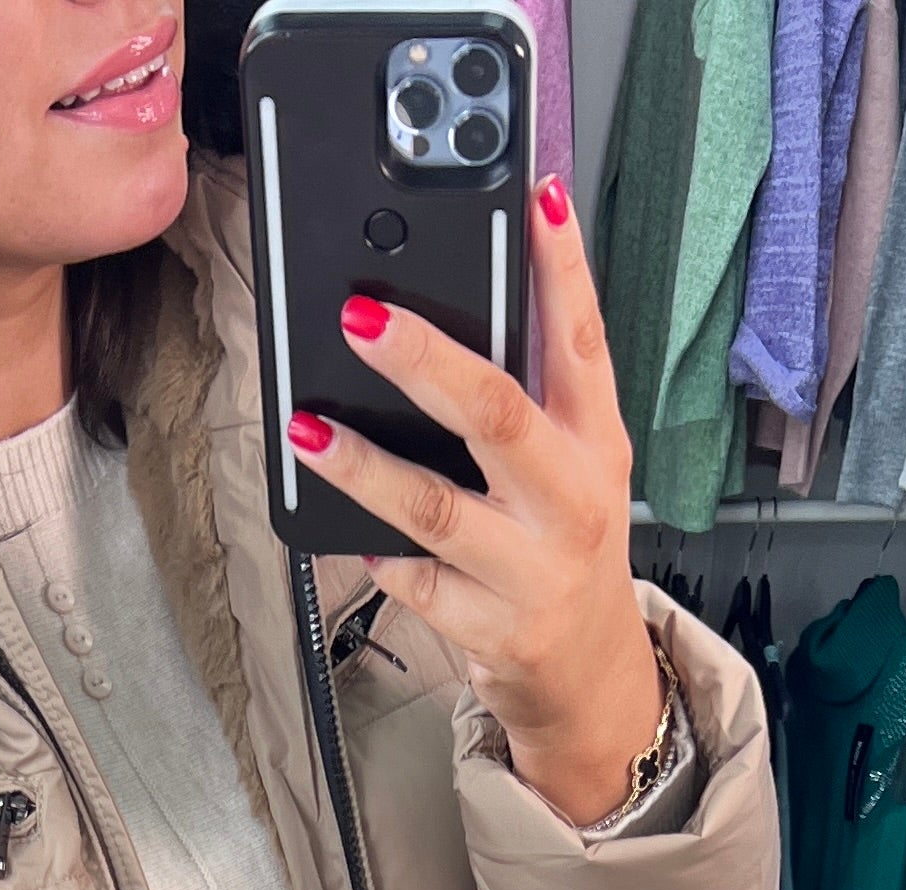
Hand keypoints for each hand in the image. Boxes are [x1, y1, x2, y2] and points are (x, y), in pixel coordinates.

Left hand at [286, 180, 663, 829]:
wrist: (588, 675)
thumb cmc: (563, 547)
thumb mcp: (571, 462)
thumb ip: (529, 391)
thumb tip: (445, 309)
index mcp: (596, 440)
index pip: (583, 339)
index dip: (563, 267)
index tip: (537, 199)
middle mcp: (573, 499)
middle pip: (496, 415)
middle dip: (427, 361)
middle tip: (363, 318)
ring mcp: (533, 569)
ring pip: (435, 509)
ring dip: (364, 466)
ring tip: (309, 427)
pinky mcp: (492, 628)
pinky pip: (414, 581)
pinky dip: (374, 550)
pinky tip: (346, 527)